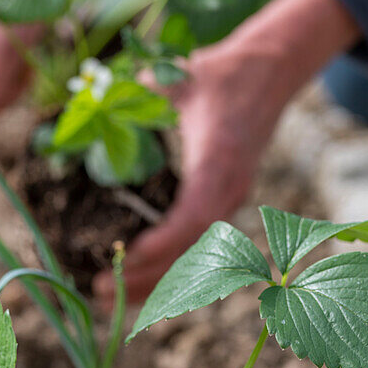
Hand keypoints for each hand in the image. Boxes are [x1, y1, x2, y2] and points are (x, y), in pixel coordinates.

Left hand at [93, 0, 361, 306]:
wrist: (272, 70)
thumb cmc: (224, 72)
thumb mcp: (179, 75)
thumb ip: (138, 92)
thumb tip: (95, 104)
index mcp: (219, 160)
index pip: (194, 214)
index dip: (163, 242)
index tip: (128, 256)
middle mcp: (228, 189)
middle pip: (191, 250)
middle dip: (146, 275)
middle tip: (100, 289)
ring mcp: (228, 199)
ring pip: (194, 256)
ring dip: (153, 281)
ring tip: (109, 297)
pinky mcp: (223, 202)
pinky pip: (196, 246)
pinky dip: (165, 266)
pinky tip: (135, 280)